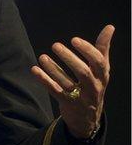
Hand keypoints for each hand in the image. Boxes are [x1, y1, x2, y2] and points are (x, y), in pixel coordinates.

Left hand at [31, 24, 113, 138]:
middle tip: (55, 45)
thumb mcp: (101, 69)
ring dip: (53, 69)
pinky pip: (55, 91)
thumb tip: (110, 27)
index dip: (87, 50)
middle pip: (83, 72)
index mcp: (102, 76)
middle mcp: (93, 87)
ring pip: (67, 83)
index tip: (74, 39)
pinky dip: (44, 80)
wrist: (88, 118)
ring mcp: (80, 97)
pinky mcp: (67, 104)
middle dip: (69, 58)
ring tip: (42, 57)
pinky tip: (34, 69)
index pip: (98, 62)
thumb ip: (102, 49)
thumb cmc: (94, 85)